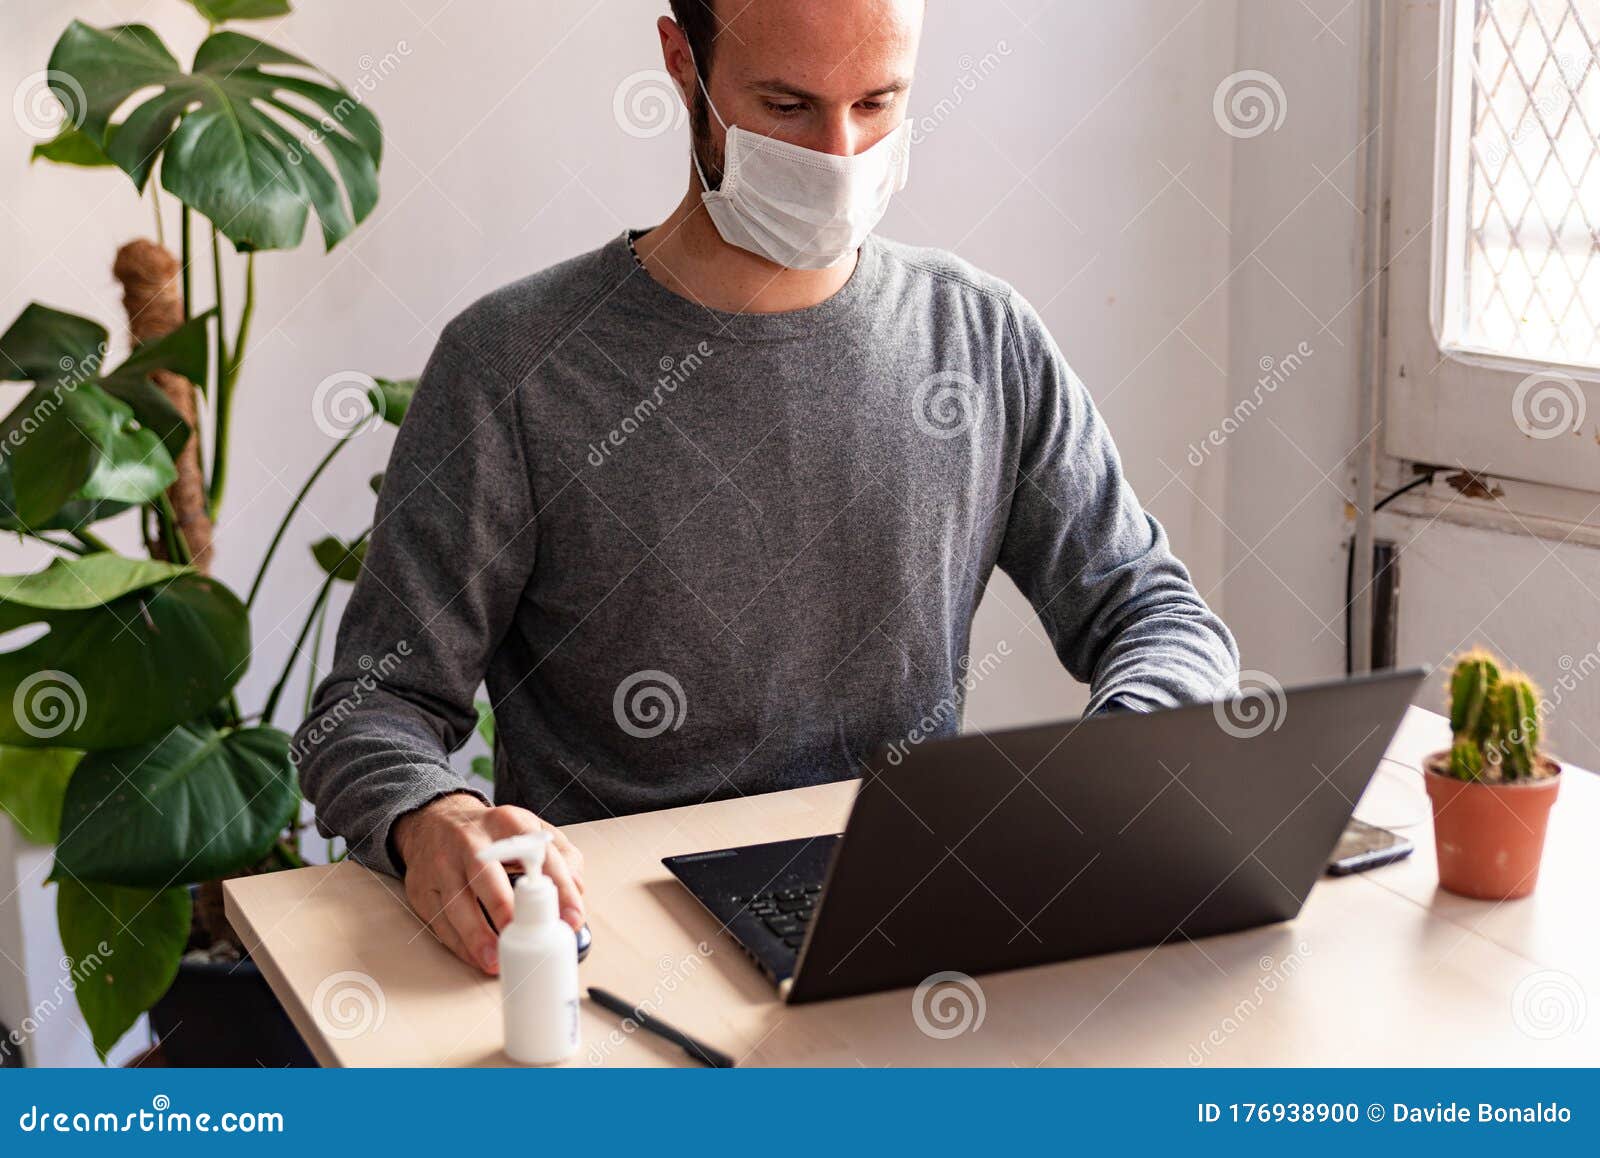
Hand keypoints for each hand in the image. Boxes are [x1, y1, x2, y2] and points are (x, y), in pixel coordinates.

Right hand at [392, 794, 585, 974]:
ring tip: (495, 960)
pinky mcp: (422, 887)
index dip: (559, 888)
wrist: (435, 820)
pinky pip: (440, 921)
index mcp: (507, 823)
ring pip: (457, 903)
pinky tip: (477, 958)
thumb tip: (577, 893)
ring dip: (477, 935)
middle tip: (523, 936)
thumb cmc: (492, 834)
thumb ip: (560, 857)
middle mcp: (471, 841)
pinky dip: (460, 944)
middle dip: (505, 909)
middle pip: (486, 876)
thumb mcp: (528, 829)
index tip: (572, 918)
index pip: (538, 855)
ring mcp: (441, 864)